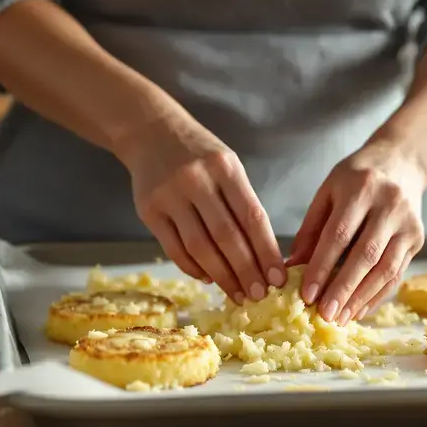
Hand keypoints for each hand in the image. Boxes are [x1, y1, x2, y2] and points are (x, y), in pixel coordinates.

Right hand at [118, 115, 284, 302]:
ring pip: (199, 247)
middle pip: (226, 237)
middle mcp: (196, 180)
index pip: (251, 217)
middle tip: (258, 296)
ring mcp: (169, 196)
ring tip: (237, 295)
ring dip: (221, 276)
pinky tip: (208, 278)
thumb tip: (262, 255)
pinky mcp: (148, 211)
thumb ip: (242, 203)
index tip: (278, 279)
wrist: (150, 130)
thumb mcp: (227, 165)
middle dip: (245, 271)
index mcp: (225, 168)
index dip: (266, 251)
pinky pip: (175, 249)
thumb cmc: (199, 153)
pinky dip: (193, 268)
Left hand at [286, 141, 426, 323]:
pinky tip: (359, 311)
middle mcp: (390, 205)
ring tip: (341, 318)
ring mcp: (408, 224)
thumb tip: (292, 268)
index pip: (339, 234)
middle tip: (325, 315)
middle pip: (365, 255)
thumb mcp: (328, 192)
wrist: (402, 161)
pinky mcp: (418, 239)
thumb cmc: (357, 177)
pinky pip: (397, 273)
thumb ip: (311, 229)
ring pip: (386, 269)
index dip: (322, 267)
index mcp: (362, 189)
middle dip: (343, 289)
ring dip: (362, 298)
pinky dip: (378, 296)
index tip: (307, 294)